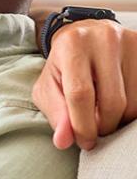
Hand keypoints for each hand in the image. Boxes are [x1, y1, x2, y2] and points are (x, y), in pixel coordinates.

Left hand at [32, 19, 136, 149]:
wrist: (85, 35)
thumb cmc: (64, 65)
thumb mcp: (49, 86)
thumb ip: (55, 112)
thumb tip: (64, 141)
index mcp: (73, 45)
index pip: (80, 94)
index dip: (82, 125)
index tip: (84, 142)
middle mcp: (104, 40)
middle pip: (112, 101)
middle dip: (104, 126)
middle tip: (96, 131)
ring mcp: (130, 44)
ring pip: (133, 102)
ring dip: (120, 120)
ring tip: (105, 116)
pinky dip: (132, 110)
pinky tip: (119, 107)